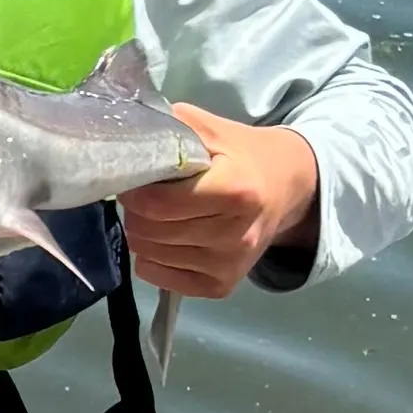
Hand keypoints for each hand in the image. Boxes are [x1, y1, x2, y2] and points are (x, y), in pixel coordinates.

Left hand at [119, 103, 319, 298]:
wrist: (284, 187)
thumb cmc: (238, 154)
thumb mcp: (208, 128)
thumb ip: (169, 126)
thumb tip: (128, 134)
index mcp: (234, 189)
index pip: (159, 203)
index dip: (134, 191)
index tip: (134, 179)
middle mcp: (236, 233)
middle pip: (152, 231)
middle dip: (134, 211)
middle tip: (142, 195)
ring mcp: (231, 264)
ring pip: (152, 255)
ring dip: (141, 234)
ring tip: (155, 214)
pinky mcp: (223, 286)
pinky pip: (163, 279)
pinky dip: (151, 259)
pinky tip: (163, 239)